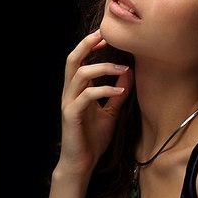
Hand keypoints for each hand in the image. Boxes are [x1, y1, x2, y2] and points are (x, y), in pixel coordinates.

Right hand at [58, 29, 133, 174]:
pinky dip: (105, 89)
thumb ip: (117, 93)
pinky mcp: (71, 115)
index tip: (108, 36)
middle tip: (105, 35)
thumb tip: (129, 73)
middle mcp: (70, 92)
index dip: (91, 45)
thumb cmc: (94, 137)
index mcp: (78, 89)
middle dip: (87, 44)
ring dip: (103, 67)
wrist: (82, 162)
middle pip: (72, 59)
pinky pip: (87, 96)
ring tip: (123, 68)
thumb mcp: (111, 111)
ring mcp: (69, 103)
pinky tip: (120, 90)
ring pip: (79, 74)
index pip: (80, 60)